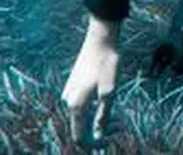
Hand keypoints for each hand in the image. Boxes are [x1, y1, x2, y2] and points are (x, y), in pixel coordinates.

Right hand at [62, 15, 120, 144]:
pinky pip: (79, 102)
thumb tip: (97, 136)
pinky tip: (102, 102)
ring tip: (110, 118)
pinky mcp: (73, 81)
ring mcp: (69, 89)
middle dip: (94, 131)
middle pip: (78, 125)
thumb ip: (103, 115)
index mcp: (76, 105)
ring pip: (79, 114)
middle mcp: (68, 100)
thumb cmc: (107, 63)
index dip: (91, 144)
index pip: (78, 135)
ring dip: (93, 119)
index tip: (105, 143)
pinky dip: (90, 107)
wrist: (101, 38)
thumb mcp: (109, 91)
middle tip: (113, 129)